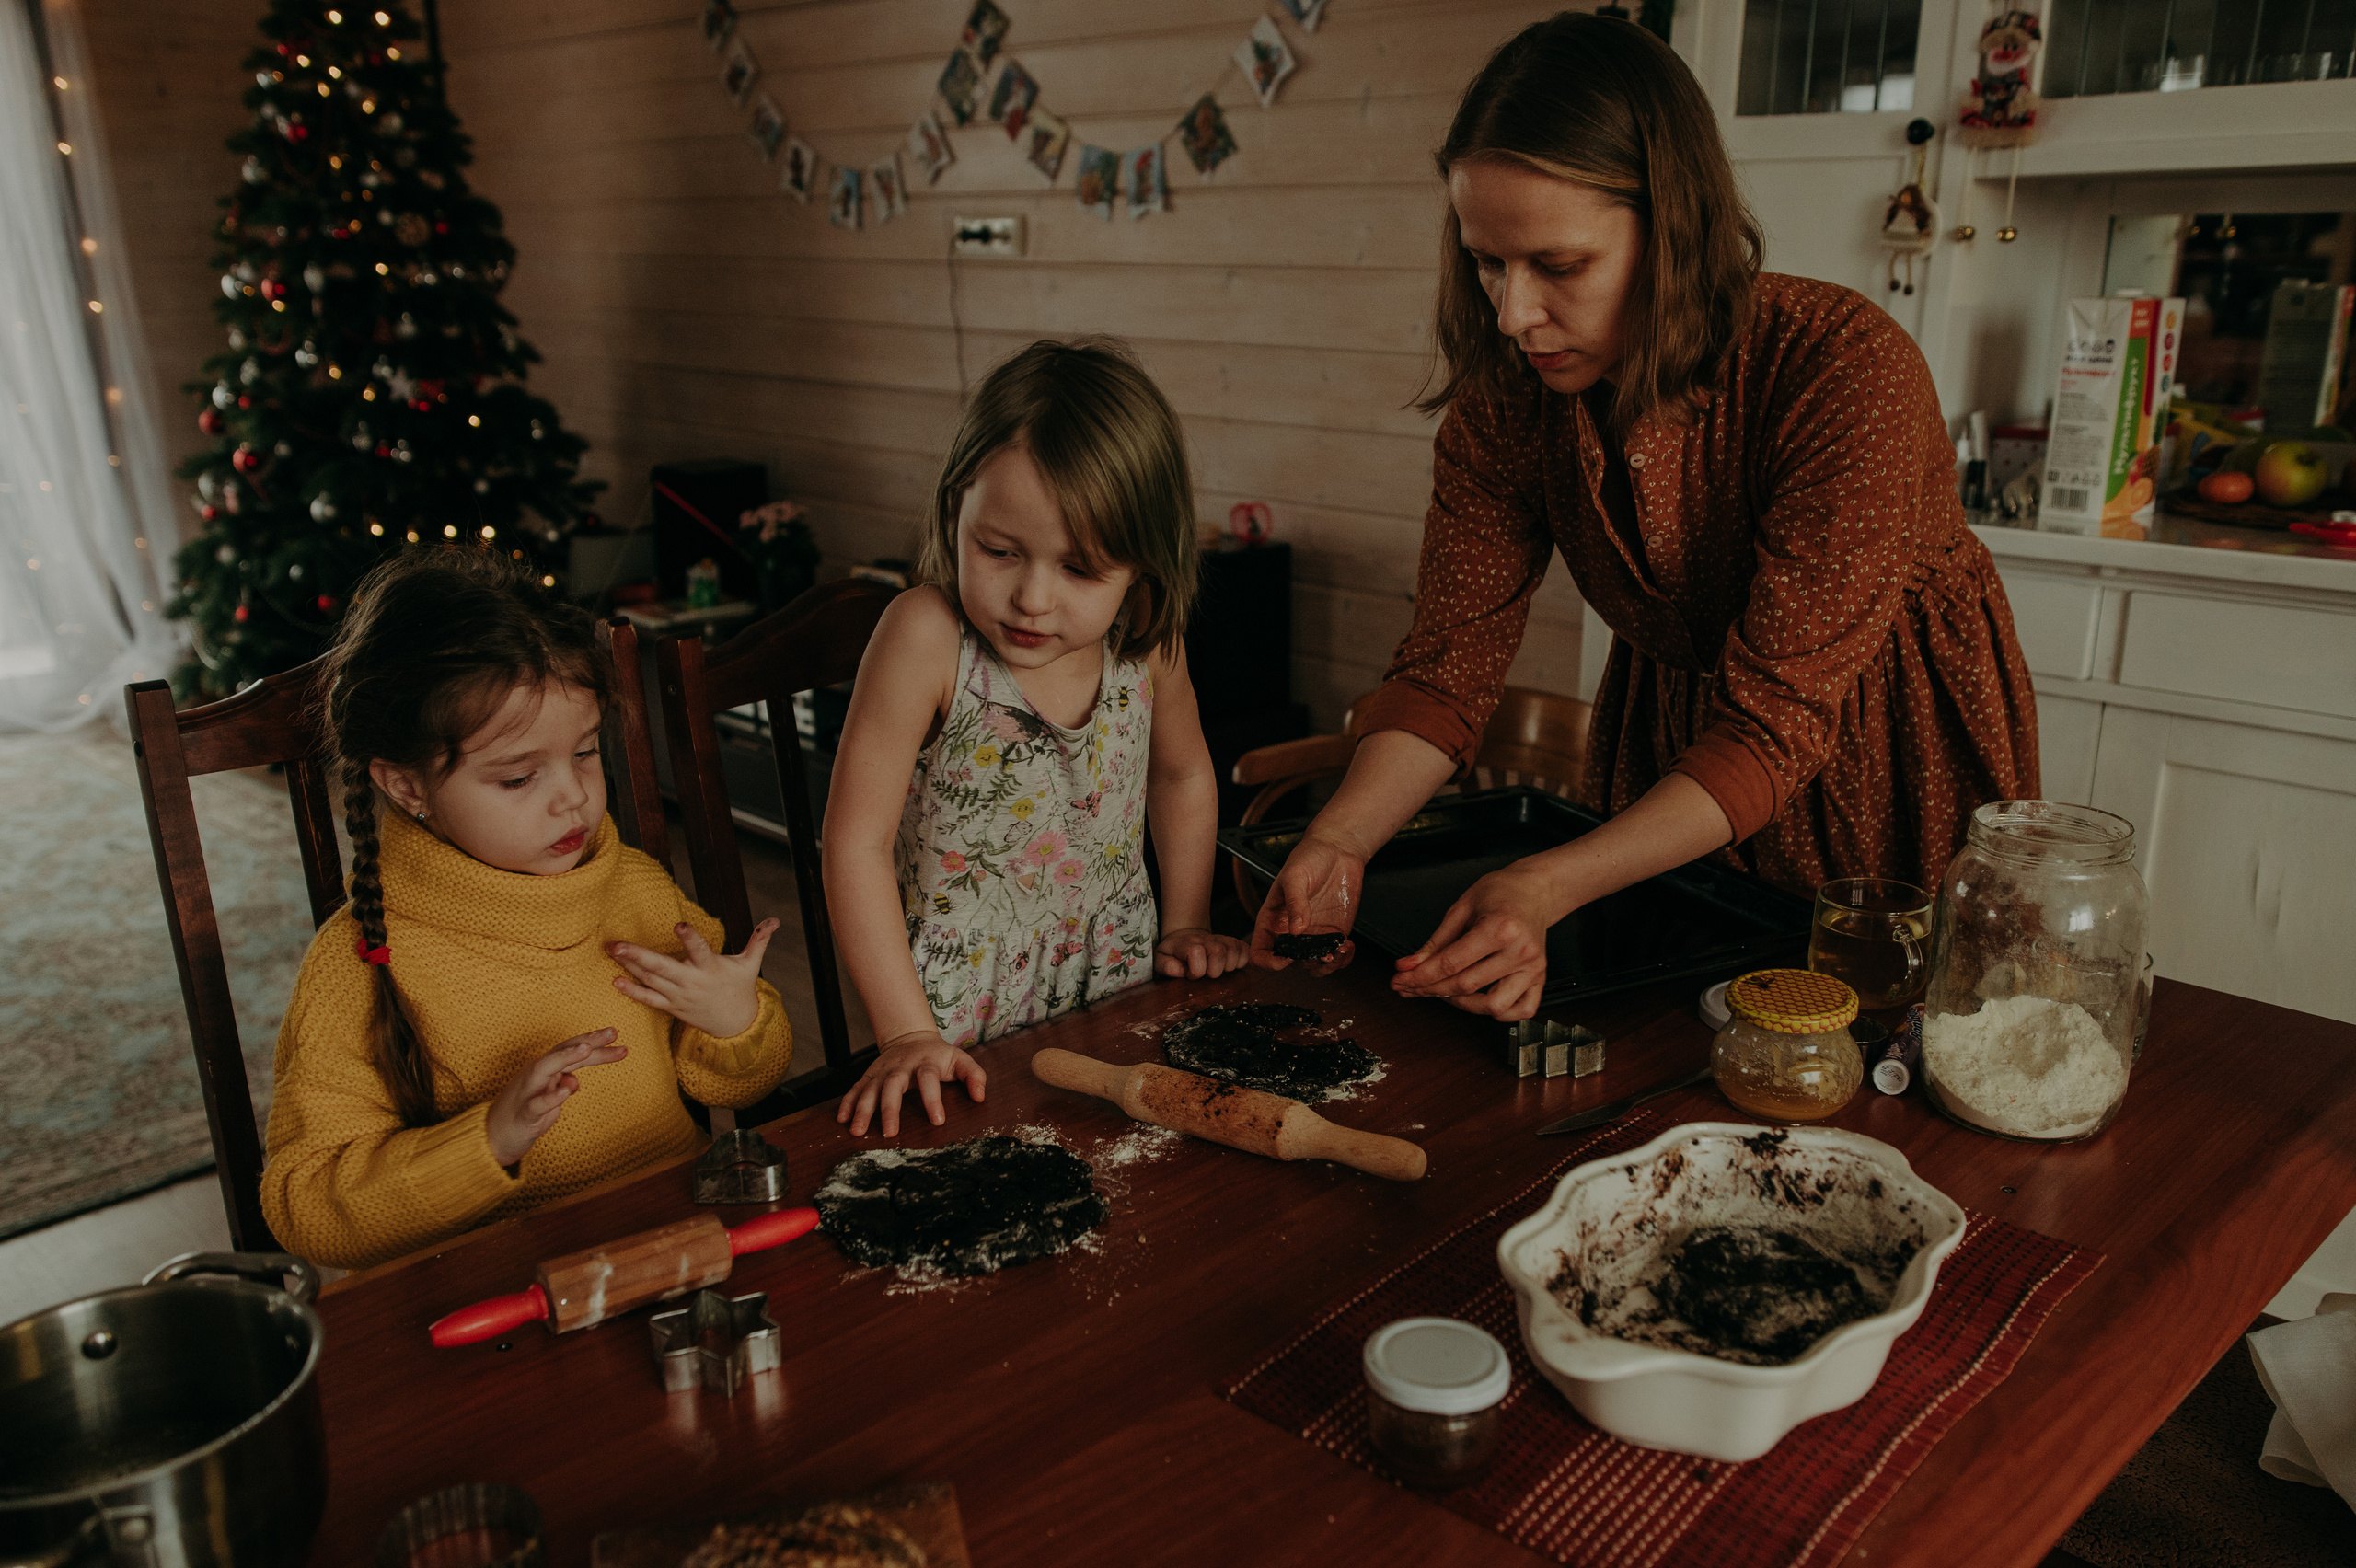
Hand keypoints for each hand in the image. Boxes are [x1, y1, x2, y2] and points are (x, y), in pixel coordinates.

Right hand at [486, 1028, 627, 1167]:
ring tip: (587, 1049)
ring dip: (566, 1057)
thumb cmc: (525, 1113)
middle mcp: (536, 1074)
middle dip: (588, 1041)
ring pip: (546, 1068)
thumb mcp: (549, 1099)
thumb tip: (575, 1081)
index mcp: (546, 1069)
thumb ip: (563, 1086)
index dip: (595, 1044)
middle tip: (613, 1032)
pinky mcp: (523, 1114)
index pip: (573, 1051)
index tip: (619, 1037)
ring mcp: (527, 1091)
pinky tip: (566, 1091)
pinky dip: (551, 1097)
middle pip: (563, 1051)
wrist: (494, 1136)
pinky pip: (536, 1104)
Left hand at [609, 919, 776, 1038]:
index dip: (690, 938)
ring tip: (612, 950)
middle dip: (639, 955)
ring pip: (651, 980)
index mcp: (711, 968)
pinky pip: (649, 999)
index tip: (680, 924)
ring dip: (630, 966)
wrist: (735, 1024)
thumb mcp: (751, 964)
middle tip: (618, 943)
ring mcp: (680, 996)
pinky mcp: (672, 1007)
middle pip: (663, 968)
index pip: (700, 950)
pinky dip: (633, 991)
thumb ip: (759, 940)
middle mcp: (692, 982)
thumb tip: (775, 919)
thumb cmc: (740, 987)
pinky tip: (617, 980)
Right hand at [837, 1029, 985, 1136]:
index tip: (937, 1121)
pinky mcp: (870, 1075)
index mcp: (926, 1062)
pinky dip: (848, 1102)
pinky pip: (856, 1088)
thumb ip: (974, 1075)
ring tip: (858, 1131)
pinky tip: (842, 1119)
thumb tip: (980, 1097)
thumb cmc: (938, 1055)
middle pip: (893, 1085)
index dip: (933, 1099)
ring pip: (870, 1088)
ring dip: (862, 1109)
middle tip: (890, 1132)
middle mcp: (902, 1066)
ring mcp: (883, 1070)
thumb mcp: (960, 1059)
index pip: (929, 1079)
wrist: (911, 1037)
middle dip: (890, 1109)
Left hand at [1155, 927, 1251, 978]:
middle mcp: (1205, 940)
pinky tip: (1229, 965)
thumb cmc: (1174, 954)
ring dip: (1228, 966)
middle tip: (1207, 974)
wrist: (1186, 939)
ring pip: (1234, 950)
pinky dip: (1241, 961)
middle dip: (1214, 970)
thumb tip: (1180, 970)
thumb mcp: (1161, 959)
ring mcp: (1221, 940)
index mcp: (1186, 944)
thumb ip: (1166, 966)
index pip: (1196, 952)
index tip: (1191, 975)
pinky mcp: (1233, 942)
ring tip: (1217, 969)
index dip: (1196, 970)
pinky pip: (1245, 950)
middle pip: (1219, 952)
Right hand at [1249, 832, 1362, 974]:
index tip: (1286, 957)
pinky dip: (1342, 959)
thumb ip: (1295, 902)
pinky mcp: (1334, 933)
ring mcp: (1313, 935)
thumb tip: (1296, 930)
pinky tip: (1348, 946)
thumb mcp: (1295, 875)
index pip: (1260, 952)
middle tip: (1321, 952)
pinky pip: (1335, 956)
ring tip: (1338, 950)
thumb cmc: (1308, 857)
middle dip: (1306, 963)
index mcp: (1272, 920)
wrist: (1338, 849)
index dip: (1269, 961)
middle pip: (1291, 964)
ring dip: (1326, 965)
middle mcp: (1291, 932)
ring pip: (1314, 965)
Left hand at [1390, 863, 1557, 1019]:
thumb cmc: (1501, 892)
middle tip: (1409, 986)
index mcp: (1501, 928)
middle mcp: (1521, 951)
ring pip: (1495, 1006)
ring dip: (1463, 1004)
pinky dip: (1500, 1012)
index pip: (1451, 963)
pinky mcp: (1541, 978)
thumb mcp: (1462, 908)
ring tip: (1446, 990)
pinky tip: (1480, 1000)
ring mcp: (1534, 968)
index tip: (1400, 979)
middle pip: (1467, 985)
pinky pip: (1522, 1010)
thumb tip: (1409, 965)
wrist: (1535, 889)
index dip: (1420, 975)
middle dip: (1430, 989)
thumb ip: (1436, 941)